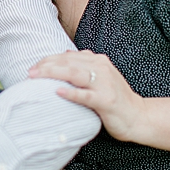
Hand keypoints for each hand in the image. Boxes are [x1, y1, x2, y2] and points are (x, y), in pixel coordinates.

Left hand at [29, 50, 145, 141]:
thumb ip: (83, 65)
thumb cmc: (114, 98)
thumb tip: (65, 53)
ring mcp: (105, 84)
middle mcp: (102, 68)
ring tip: (36, 76)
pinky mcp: (107, 100)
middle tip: (30, 72)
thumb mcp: (99, 77)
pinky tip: (57, 91)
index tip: (33, 67)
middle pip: (68, 62)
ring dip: (53, 73)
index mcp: (98, 61)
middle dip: (46, 65)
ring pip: (75, 73)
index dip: (48, 60)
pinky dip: (71, 92)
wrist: (139, 117)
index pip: (67, 56)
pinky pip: (86, 95)